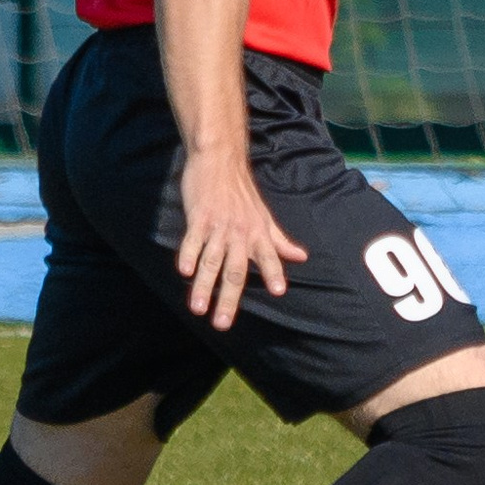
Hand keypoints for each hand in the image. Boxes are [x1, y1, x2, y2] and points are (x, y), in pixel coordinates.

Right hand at [175, 144, 308, 329]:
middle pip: (235, 270)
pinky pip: (193, 240)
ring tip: (198, 309)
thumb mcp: (264, 217)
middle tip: (222, 323)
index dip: (273, 272)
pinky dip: (188, 255)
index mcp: (258, 233)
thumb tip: (301, 257)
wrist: (220, 161)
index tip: (279, 291)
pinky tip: (184, 272)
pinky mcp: (198, 217)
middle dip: (229, 298)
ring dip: (204, 285)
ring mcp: (218, 226)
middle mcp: (240, 233)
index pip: (268, 257)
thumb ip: (279, 241)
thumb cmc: (242, 193)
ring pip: (211, 260)